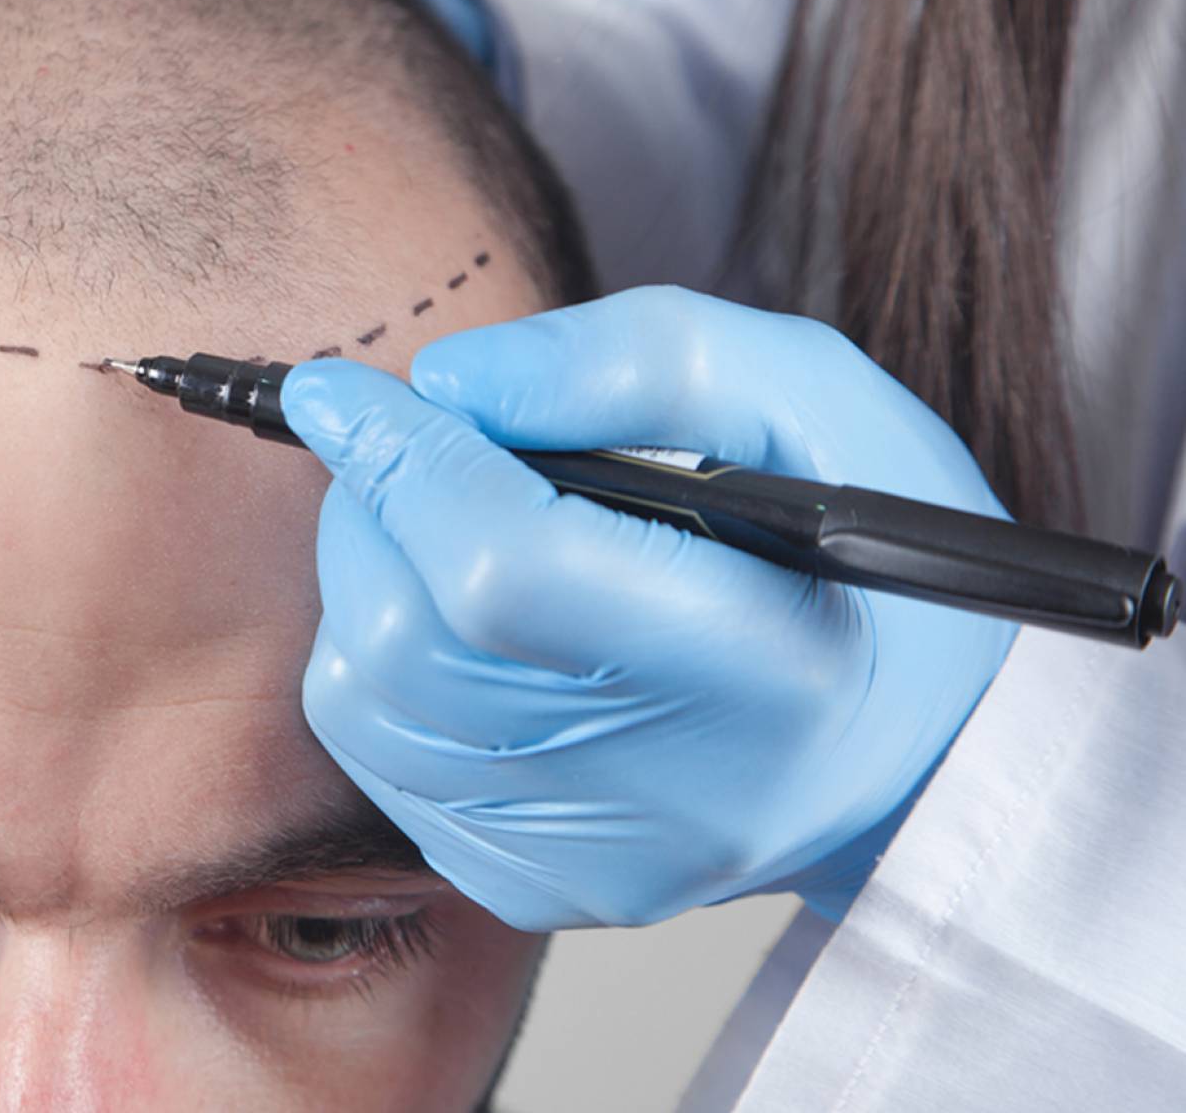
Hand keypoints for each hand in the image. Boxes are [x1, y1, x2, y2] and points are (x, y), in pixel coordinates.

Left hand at [282, 286, 1015, 930]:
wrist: (911, 742)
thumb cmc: (858, 554)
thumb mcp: (807, 398)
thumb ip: (634, 360)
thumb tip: (450, 379)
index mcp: (760, 670)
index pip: (505, 564)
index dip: (403, 459)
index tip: (336, 386)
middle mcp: (669, 795)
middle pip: (407, 634)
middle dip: (373, 508)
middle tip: (411, 446)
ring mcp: (591, 860)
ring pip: (362, 697)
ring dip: (365, 578)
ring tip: (446, 524)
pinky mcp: (533, 887)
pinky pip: (375, 759)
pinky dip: (378, 662)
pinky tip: (458, 620)